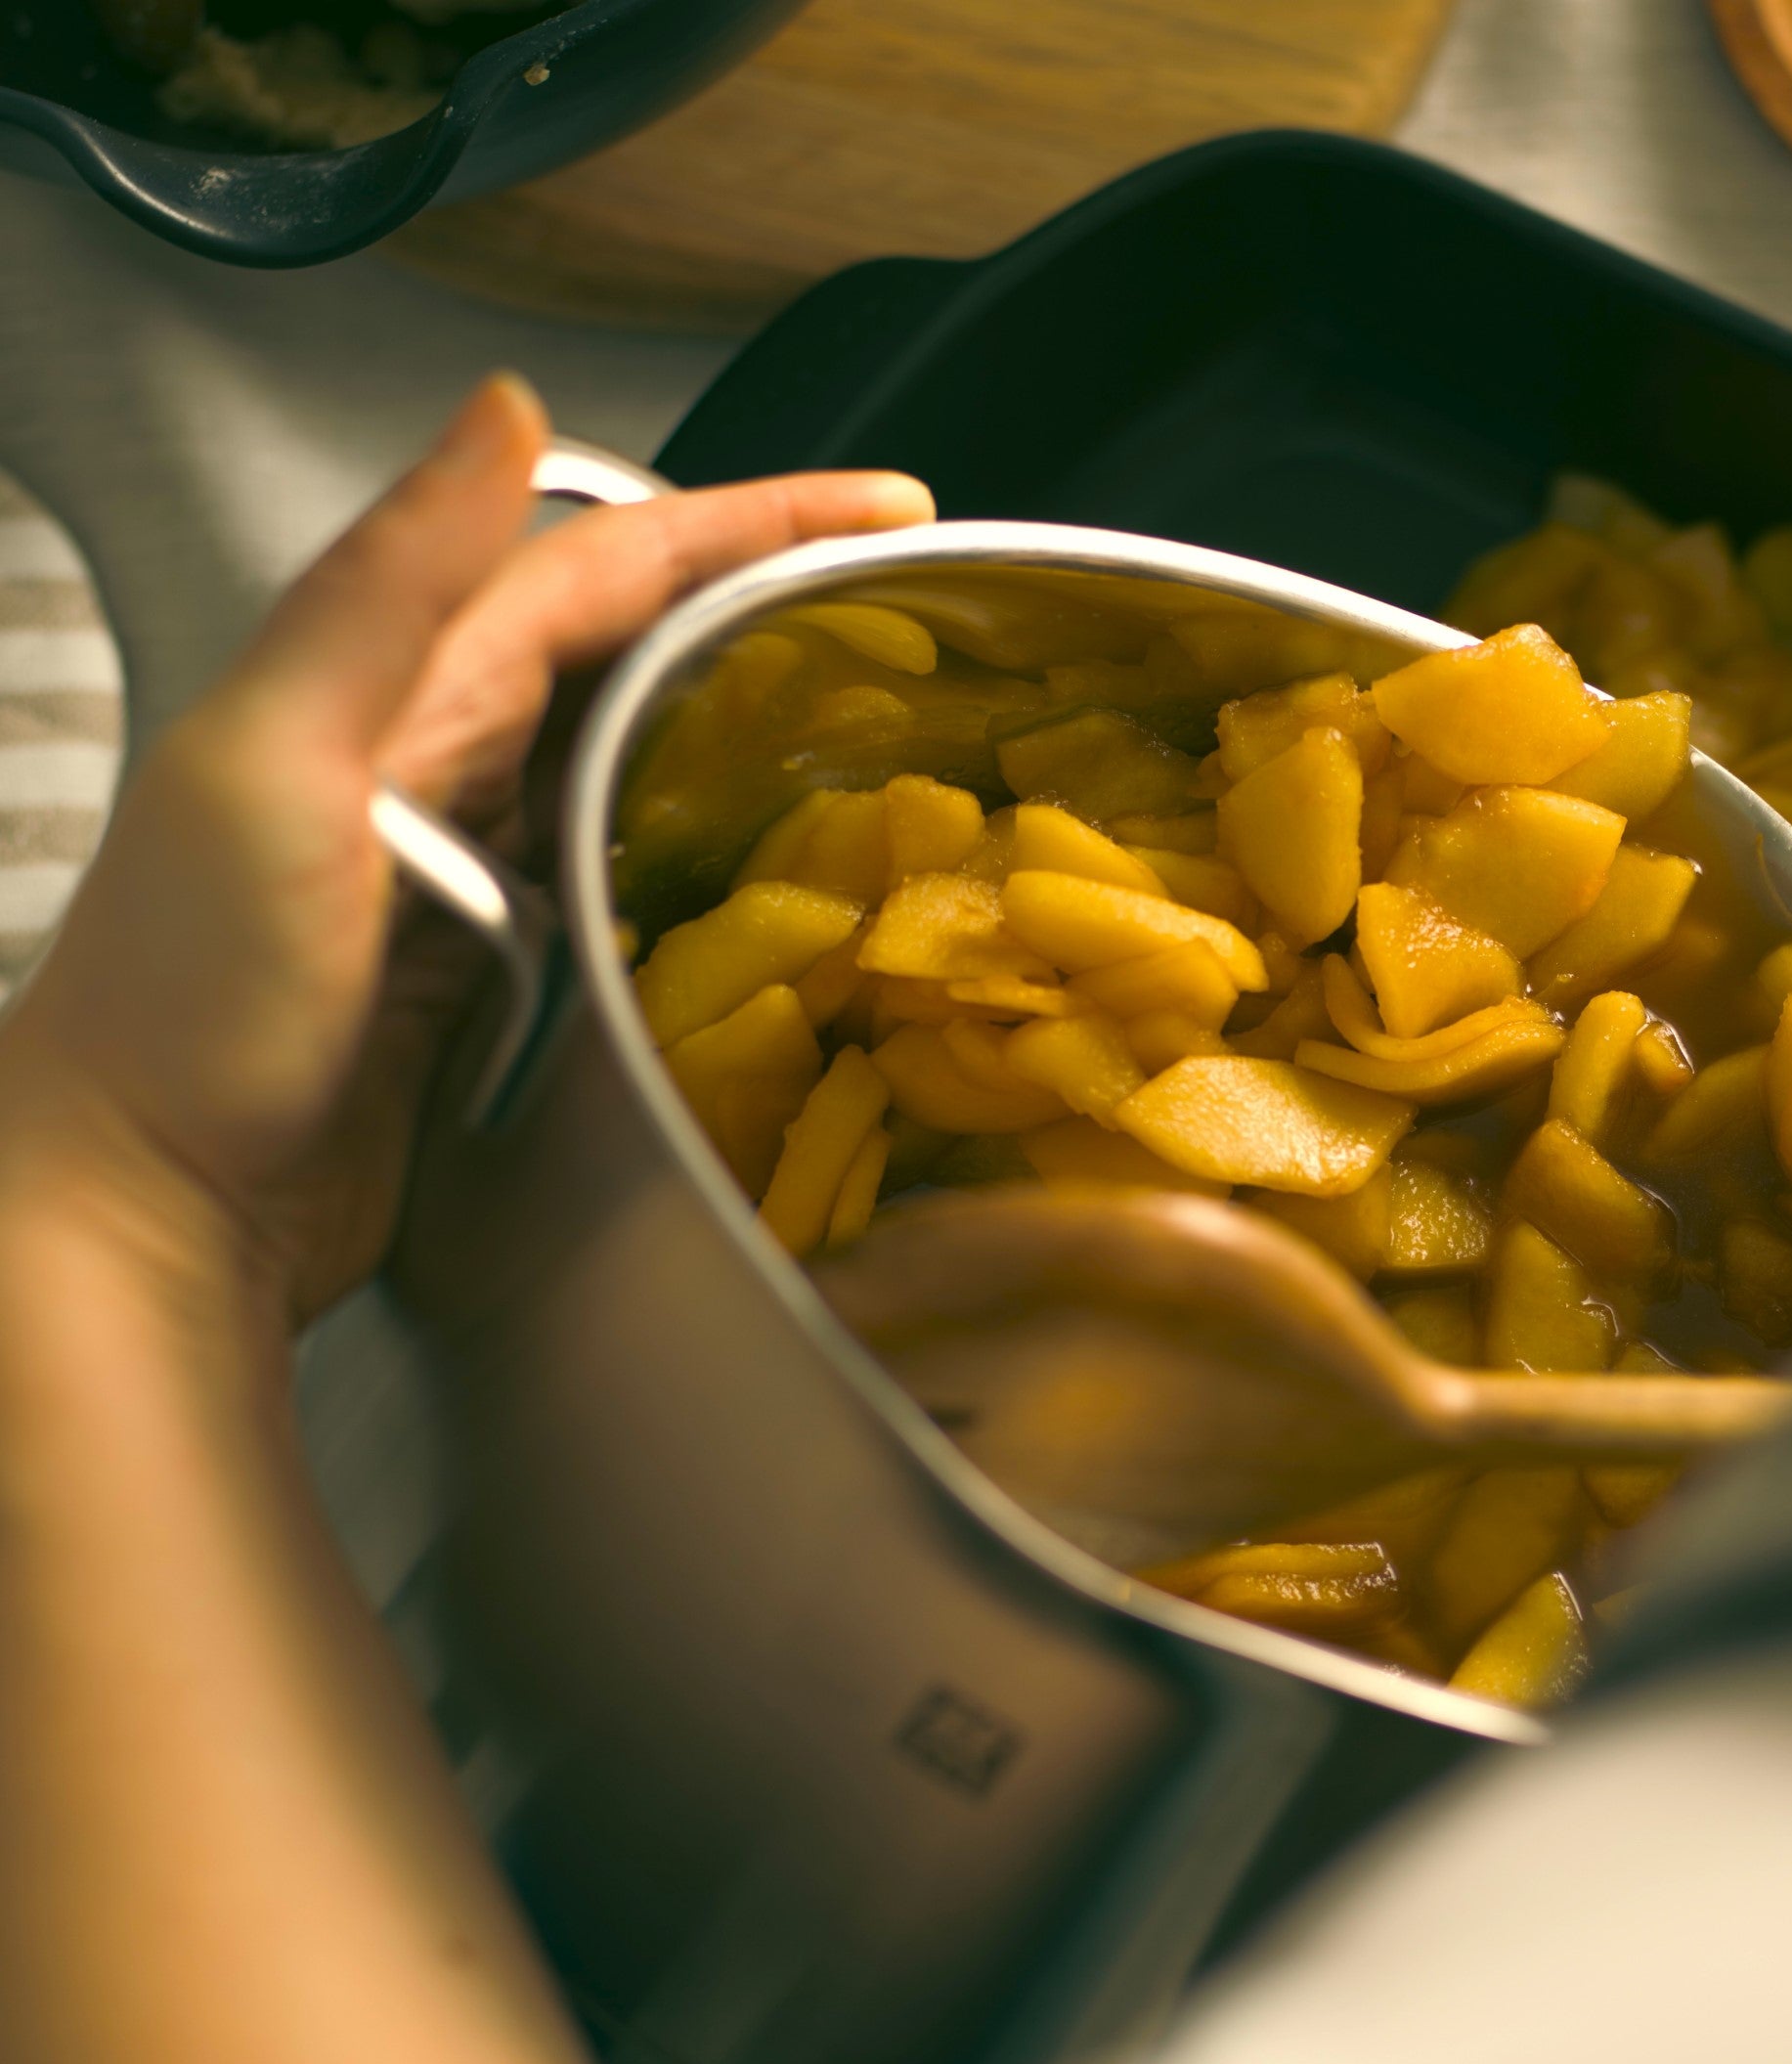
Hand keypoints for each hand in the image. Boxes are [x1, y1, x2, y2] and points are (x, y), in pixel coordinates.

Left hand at [0, 374, 933, 1315]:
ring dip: (760, 710)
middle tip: (918, 605)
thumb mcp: (278, 763)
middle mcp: (444, 757)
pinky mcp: (504, 971)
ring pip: (645, 745)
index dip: (753, 518)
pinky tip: (781, 866)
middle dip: (777, 596)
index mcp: (406, 689)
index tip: (892, 507)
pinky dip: (715, 839)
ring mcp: (479, 867)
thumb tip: (505, 404)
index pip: (610, 563)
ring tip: (887, 719)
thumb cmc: (195, 996)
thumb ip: (387, 587)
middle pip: (640, 641)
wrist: (150, 1208)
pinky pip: (633, 868)